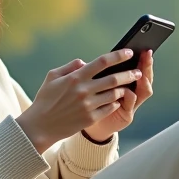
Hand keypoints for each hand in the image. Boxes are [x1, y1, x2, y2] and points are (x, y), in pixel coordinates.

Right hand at [15, 49, 144, 153]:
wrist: (40, 126)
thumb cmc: (45, 99)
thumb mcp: (52, 77)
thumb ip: (70, 67)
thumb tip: (85, 63)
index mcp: (75, 78)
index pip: (102, 62)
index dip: (118, 56)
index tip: (129, 52)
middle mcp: (84, 90)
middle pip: (114, 79)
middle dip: (129, 74)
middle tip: (138, 71)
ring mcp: (88, 106)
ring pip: (114, 94)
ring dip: (124, 89)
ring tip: (128, 86)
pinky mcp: (90, 118)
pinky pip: (110, 108)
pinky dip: (115, 102)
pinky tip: (117, 100)